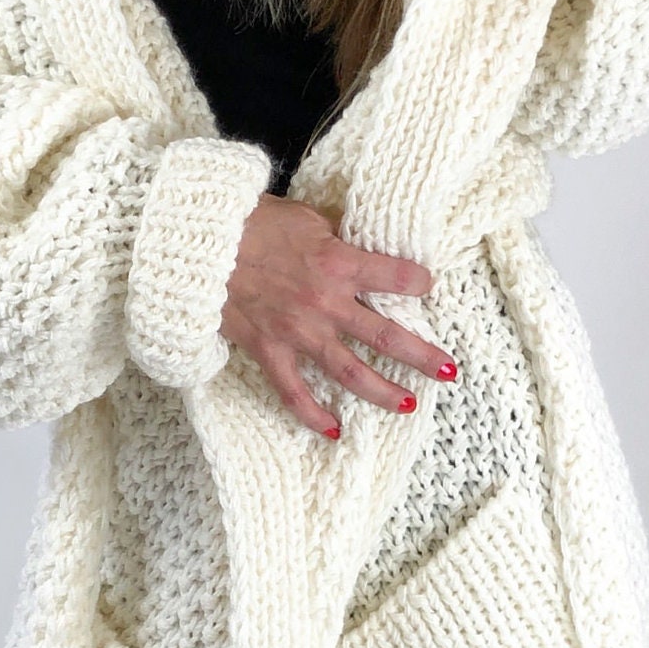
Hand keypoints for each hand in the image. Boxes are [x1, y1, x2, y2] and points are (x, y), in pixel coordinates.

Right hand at [220, 195, 450, 437]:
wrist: (199, 245)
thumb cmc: (251, 221)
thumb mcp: (305, 217)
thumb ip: (337, 236)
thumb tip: (359, 242)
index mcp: (339, 263)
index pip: (396, 276)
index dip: (418, 281)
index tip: (428, 286)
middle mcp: (326, 303)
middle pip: (386, 337)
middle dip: (422, 357)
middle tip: (449, 372)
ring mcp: (298, 332)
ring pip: (350, 372)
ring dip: (383, 392)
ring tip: (408, 405)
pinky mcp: (269, 350)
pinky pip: (294, 392)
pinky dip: (313, 415)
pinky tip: (334, 430)